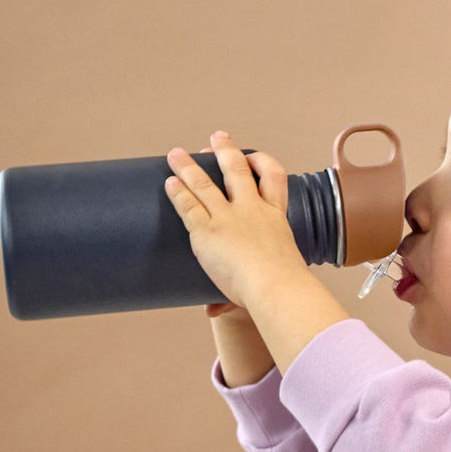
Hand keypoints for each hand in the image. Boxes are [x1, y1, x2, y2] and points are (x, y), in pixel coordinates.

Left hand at [164, 131, 308, 309]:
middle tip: (217, 138)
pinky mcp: (207, 230)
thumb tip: (212, 313)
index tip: (254, 158)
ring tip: (176, 153)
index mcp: (275, 216)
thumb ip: (236, 293)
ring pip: (205, 183)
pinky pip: (188, 205)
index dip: (264, 163)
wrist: (275, 286)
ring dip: (188, 166)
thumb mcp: (265, 279)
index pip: (275, 178)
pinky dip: (177, 192)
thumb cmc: (281, 286)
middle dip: (226, 152)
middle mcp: (252, 210)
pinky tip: (169, 183)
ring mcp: (228, 217)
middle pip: (238, 170)